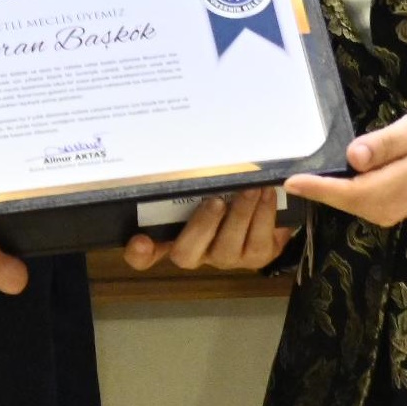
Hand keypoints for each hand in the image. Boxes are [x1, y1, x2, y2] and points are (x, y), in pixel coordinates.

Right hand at [122, 189, 289, 274]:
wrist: (267, 204)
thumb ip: (191, 175)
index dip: (139, 253)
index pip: (144, 254)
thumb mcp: (204, 182)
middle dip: (202, 226)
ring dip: (241, 215)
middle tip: (216, 201)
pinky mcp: (256, 258)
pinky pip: (258, 241)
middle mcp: (196, 252)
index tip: (140, 240)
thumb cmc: (225, 187)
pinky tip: (266, 194)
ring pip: (227, 247)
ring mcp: (225, 258)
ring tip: (251, 188)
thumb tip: (190, 147)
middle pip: (186, 253)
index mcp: (173, 234)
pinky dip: (263, 215)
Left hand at [283, 109, 406, 229]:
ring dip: (321, 192)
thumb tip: (354, 155)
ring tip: (293, 176)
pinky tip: (318, 179)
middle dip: (314, 190)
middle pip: (344, 200)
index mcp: (399, 186)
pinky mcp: (383, 209)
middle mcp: (389, 207)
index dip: (321, 187)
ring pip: (347, 203)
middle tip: (280, 175)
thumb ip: (386, 144)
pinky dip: (334, 192)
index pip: (352, 191)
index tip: (292, 181)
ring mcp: (386, 212)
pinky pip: (354, 202)